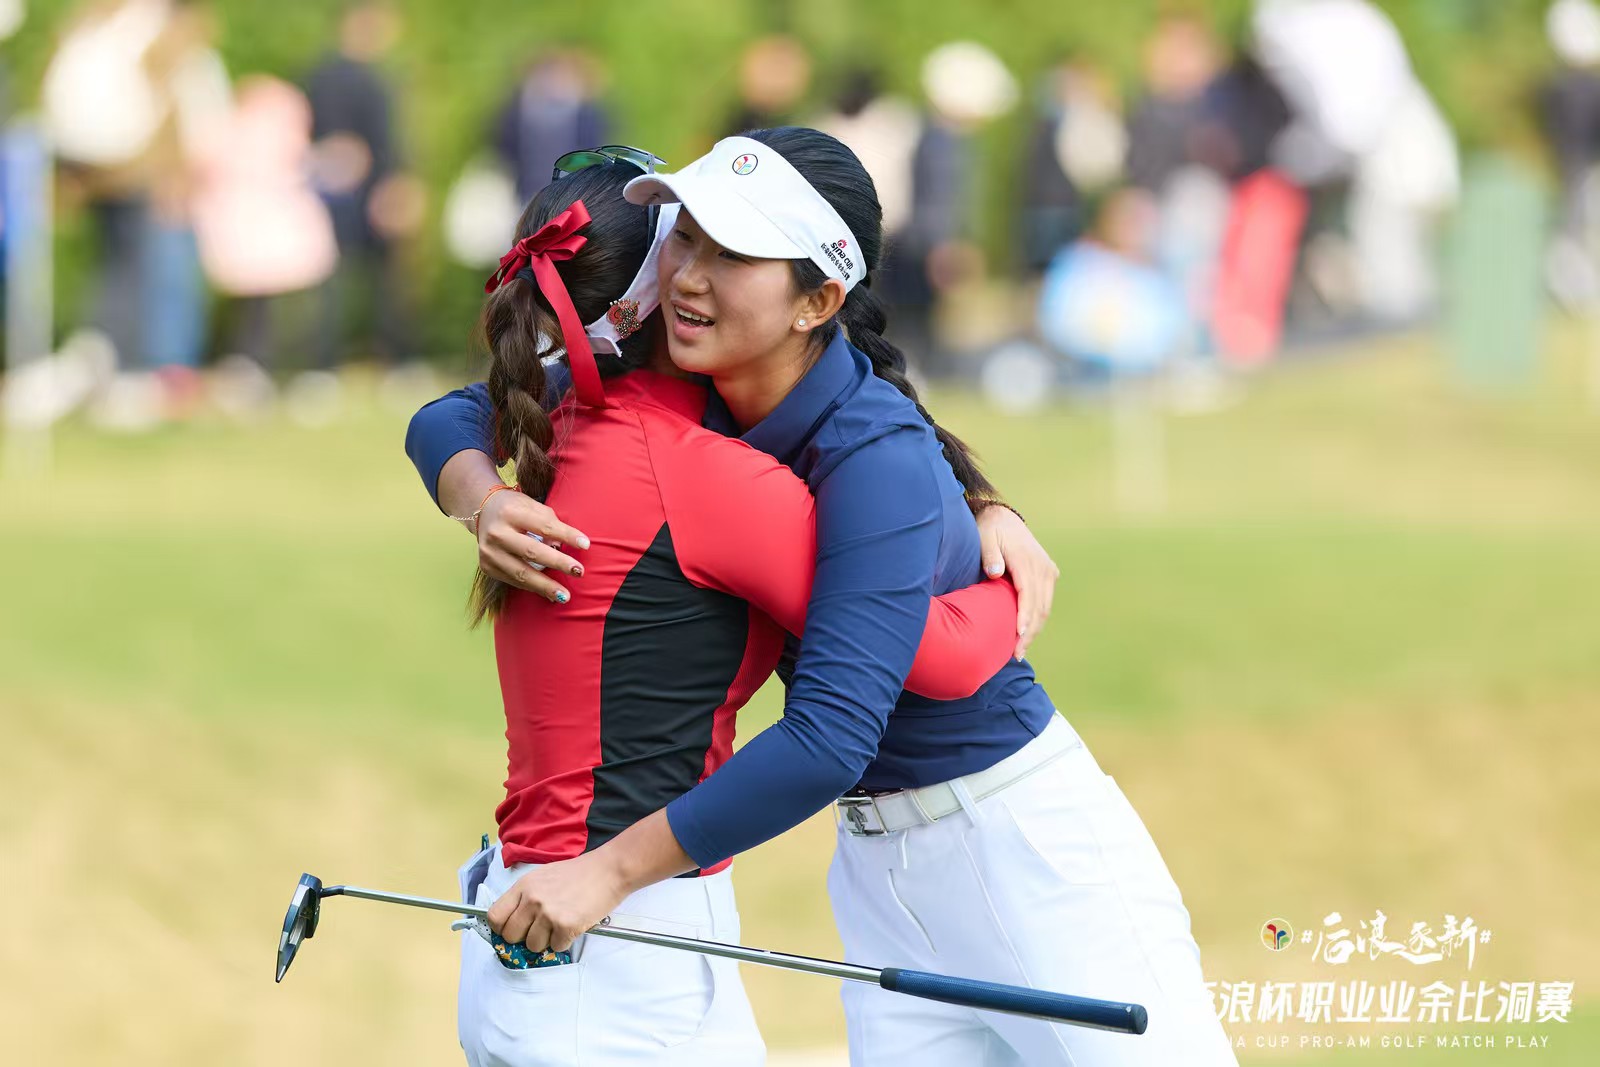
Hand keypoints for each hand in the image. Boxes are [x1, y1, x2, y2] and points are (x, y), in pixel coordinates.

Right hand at [476, 490, 590, 603]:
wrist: (482, 511)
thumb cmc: (516, 508)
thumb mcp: (533, 506)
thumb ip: (549, 523)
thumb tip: (562, 547)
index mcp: (511, 513)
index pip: (543, 526)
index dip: (566, 535)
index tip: (586, 545)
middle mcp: (497, 533)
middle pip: (531, 551)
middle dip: (558, 563)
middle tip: (579, 572)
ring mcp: (490, 552)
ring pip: (521, 573)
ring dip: (545, 586)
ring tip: (564, 595)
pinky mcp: (487, 567)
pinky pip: (514, 580)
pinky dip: (533, 588)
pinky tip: (548, 594)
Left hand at [486, 851, 628, 952]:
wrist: (609, 870)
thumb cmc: (579, 873)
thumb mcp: (543, 877)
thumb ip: (525, 897)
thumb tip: (513, 923)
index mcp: (524, 886)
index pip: (495, 916)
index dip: (501, 928)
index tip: (512, 930)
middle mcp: (532, 900)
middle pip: (511, 936)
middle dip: (524, 937)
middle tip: (540, 930)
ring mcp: (548, 913)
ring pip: (533, 945)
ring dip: (546, 941)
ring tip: (560, 925)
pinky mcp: (566, 926)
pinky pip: (556, 947)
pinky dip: (564, 941)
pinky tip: (573, 925)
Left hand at [976, 505, 1058, 659]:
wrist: (1003, 517)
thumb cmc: (989, 531)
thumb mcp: (985, 538)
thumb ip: (990, 556)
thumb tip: (994, 574)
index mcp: (1027, 561)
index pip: (1028, 594)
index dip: (1024, 617)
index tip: (1018, 636)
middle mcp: (1042, 567)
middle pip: (1040, 606)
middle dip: (1030, 632)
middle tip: (1016, 654)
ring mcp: (1048, 570)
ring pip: (1045, 607)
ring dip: (1035, 629)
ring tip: (1021, 650)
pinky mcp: (1049, 573)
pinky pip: (1045, 601)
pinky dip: (1038, 618)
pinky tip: (1027, 634)